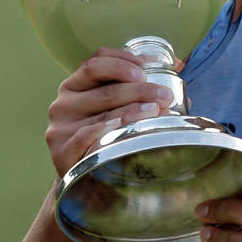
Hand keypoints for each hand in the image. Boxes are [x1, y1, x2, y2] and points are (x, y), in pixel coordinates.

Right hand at [45, 47, 173, 176]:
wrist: (82, 180)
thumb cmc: (103, 137)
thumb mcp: (112, 109)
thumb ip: (135, 92)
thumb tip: (181, 78)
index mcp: (74, 86)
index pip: (96, 63)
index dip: (123, 61)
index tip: (147, 69)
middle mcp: (63, 103)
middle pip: (106, 89)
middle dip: (140, 89)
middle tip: (164, 95)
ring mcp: (60, 127)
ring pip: (102, 112)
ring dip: (133, 109)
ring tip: (156, 110)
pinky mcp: (60, 151)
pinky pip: (86, 136)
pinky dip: (106, 129)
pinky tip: (122, 127)